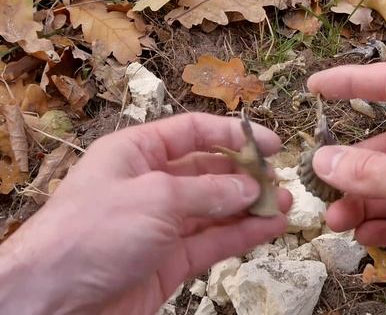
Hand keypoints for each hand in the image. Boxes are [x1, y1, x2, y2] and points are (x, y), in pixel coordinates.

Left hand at [0, 113, 291, 314]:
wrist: (55, 302)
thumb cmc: (93, 232)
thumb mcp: (155, 197)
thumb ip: (209, 191)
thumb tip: (251, 187)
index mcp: (136, 153)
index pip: (192, 133)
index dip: (232, 135)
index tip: (271, 143)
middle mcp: (152, 184)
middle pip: (209, 171)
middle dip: (246, 174)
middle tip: (281, 179)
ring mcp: (163, 224)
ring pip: (217, 209)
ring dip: (251, 206)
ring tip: (286, 204)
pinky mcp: (171, 260)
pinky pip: (214, 240)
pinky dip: (242, 234)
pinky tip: (271, 228)